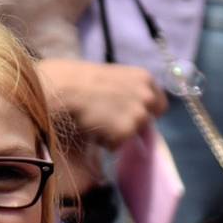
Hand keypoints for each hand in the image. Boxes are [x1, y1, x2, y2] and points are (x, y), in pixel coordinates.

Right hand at [38, 59, 165, 145]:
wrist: (63, 88)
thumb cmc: (76, 77)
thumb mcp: (110, 77)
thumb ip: (124, 90)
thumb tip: (125, 106)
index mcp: (144, 78)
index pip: (159, 104)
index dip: (144, 111)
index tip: (131, 115)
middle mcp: (147, 96)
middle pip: (146, 122)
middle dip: (130, 124)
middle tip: (108, 121)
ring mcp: (138, 115)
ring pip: (130, 135)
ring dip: (115, 134)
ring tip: (95, 123)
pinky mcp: (125, 132)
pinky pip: (116, 145)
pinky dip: (104, 142)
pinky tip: (91, 129)